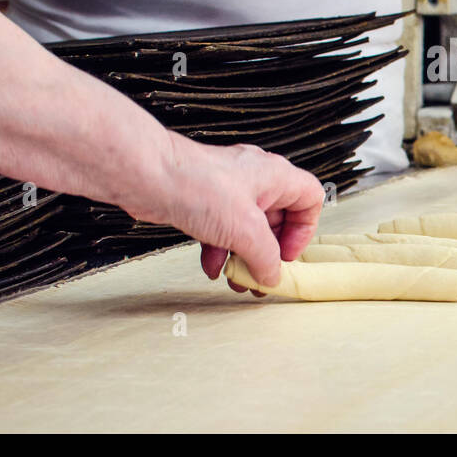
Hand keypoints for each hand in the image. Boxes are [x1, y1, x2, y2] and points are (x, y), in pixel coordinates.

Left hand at [123, 134, 325, 292]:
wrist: (146, 176)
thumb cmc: (196, 185)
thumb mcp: (244, 230)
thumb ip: (265, 257)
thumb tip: (273, 276)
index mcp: (275, 176)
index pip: (310, 198)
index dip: (304, 230)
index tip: (287, 254)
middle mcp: (254, 180)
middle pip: (277, 219)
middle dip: (269, 252)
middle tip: (262, 276)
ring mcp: (228, 190)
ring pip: (247, 228)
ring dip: (244, 256)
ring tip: (237, 279)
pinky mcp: (204, 201)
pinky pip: (222, 230)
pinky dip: (220, 250)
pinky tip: (212, 267)